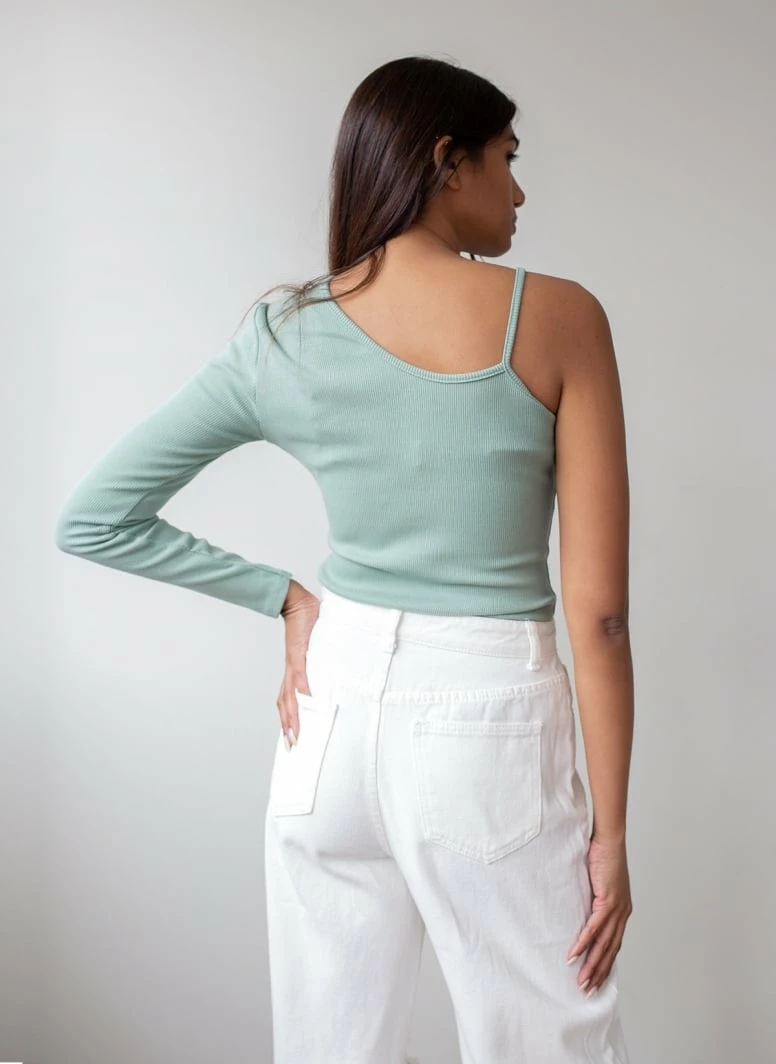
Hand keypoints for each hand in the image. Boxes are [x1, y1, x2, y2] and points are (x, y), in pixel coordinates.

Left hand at [277, 580, 320, 749]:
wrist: (296, 601)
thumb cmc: (309, 623)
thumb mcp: (318, 646)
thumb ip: (325, 658)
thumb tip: (340, 669)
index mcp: (295, 672)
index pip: (289, 700)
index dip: (289, 720)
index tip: (292, 739)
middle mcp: (292, 671)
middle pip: (286, 704)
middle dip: (289, 726)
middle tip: (292, 746)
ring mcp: (295, 664)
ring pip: (290, 695)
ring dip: (292, 716)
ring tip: (296, 734)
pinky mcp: (299, 653)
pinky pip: (301, 675)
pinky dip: (303, 690)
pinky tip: (307, 702)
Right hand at [567, 834, 632, 993]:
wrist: (609, 839)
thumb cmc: (602, 855)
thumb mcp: (598, 882)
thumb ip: (592, 897)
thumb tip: (579, 906)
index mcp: (621, 910)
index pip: (614, 944)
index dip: (605, 963)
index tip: (596, 980)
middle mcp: (622, 913)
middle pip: (611, 950)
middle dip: (599, 972)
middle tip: (587, 991)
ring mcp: (617, 909)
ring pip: (604, 944)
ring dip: (591, 965)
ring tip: (581, 981)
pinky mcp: (607, 901)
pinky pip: (594, 928)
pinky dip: (583, 943)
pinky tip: (574, 955)